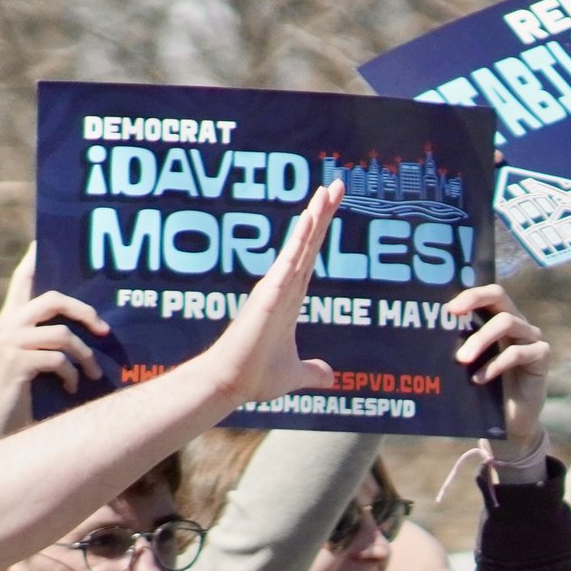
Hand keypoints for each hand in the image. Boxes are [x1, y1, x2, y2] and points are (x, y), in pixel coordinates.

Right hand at [0, 245, 111, 451]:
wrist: (2, 430)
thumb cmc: (30, 398)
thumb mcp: (39, 362)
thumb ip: (53, 341)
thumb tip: (96, 329)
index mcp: (10, 321)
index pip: (22, 280)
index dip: (35, 259)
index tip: (45, 241)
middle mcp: (6, 326)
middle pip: (53, 299)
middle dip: (86, 312)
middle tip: (104, 331)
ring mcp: (9, 343)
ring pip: (62, 334)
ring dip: (86, 356)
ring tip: (93, 374)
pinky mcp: (16, 363)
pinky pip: (58, 359)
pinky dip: (72, 375)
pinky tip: (71, 386)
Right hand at [196, 184, 341, 407]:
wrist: (232, 385)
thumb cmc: (257, 377)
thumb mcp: (296, 374)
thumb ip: (313, 372)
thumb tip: (330, 377)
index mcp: (290, 299)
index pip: (310, 257)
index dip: (321, 231)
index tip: (332, 205)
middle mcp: (283, 287)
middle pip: (308, 244)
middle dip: (323, 214)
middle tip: (338, 184)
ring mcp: (275, 289)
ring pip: (299, 247)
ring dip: (314, 219)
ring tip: (328, 191)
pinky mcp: (268, 297)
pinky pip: (288, 264)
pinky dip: (299, 242)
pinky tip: (310, 220)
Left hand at [446, 283, 550, 464]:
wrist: (510, 423)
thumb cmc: (485, 390)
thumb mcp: (468, 364)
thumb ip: (458, 345)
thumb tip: (425, 333)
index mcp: (497, 318)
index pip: (487, 293)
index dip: (469, 294)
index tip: (447, 308)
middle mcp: (516, 322)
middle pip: (499, 296)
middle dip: (473, 301)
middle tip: (452, 314)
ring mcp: (531, 338)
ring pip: (506, 323)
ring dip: (481, 338)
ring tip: (462, 359)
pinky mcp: (542, 356)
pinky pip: (518, 352)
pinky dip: (495, 365)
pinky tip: (479, 379)